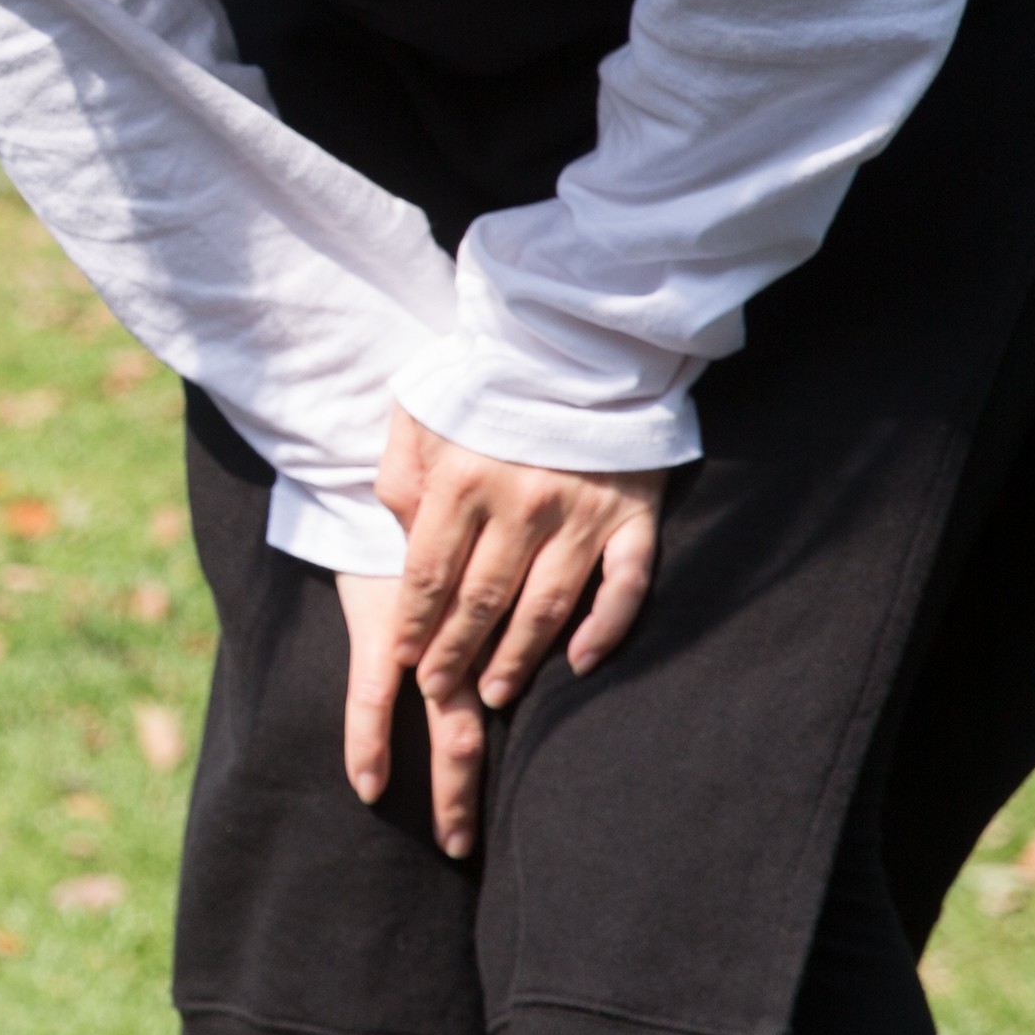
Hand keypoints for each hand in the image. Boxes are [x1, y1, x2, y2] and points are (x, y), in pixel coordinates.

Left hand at [348, 410, 669, 854]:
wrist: (577, 341)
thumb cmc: (486, 380)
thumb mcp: (420, 413)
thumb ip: (401, 477)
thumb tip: (400, 538)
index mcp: (462, 479)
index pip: (430, 574)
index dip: (415, 623)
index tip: (403, 660)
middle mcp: (522, 503)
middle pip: (482, 600)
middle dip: (455, 653)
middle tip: (439, 692)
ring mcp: (583, 513)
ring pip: (546, 606)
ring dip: (519, 657)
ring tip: (495, 692)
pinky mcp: (634, 514)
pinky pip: (624, 586)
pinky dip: (606, 629)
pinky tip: (582, 662)